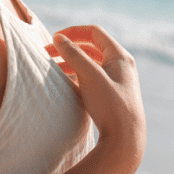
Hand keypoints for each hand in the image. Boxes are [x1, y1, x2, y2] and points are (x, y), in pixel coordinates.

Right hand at [44, 25, 145, 167]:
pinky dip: (77, 76)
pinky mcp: (112, 96)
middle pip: (91, 47)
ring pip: (91, 64)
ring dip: (71, 62)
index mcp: (120, 56)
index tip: (54, 38)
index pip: (94, 32)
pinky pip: (92, 78)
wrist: (125, 141)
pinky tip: (65, 83)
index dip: (73, 32)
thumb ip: (73, 54)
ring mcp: (117, 81)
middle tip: (47, 53)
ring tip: (53, 69)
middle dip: (69, 48)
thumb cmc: (111, 106)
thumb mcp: (90, 76)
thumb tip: (59, 38)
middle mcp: (121, 66)